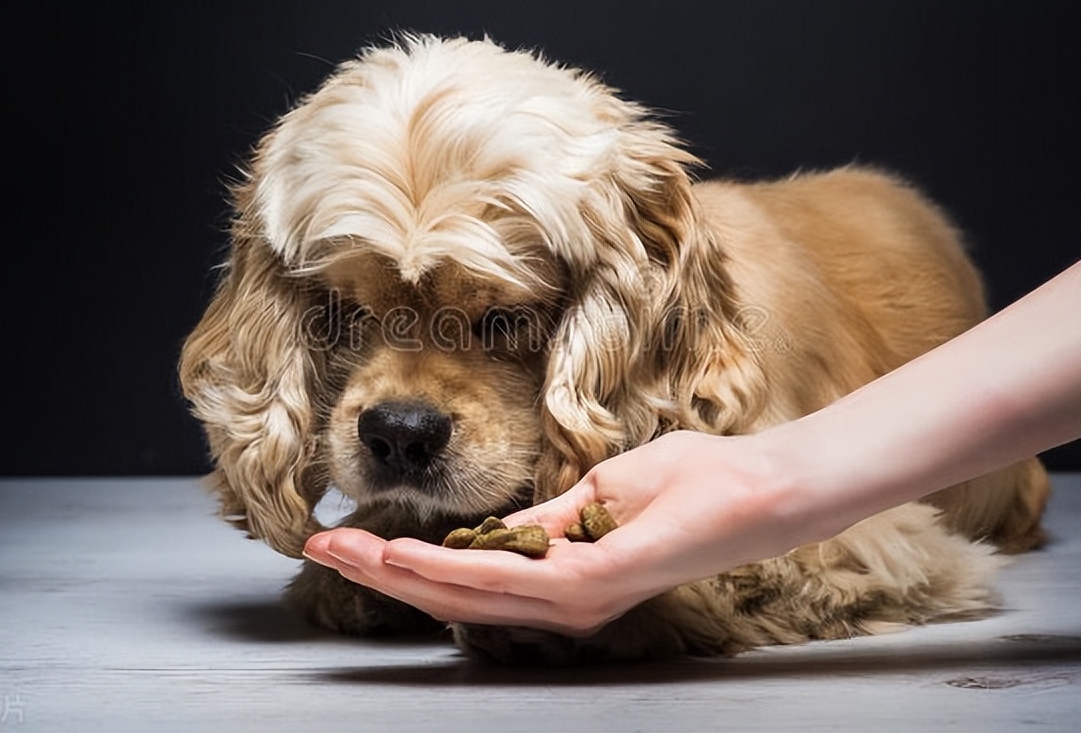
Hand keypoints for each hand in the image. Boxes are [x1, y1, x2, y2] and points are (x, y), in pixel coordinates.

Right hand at [303, 430, 803, 635]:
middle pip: (453, 593)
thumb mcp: (603, 493)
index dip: (407, 563)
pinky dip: (450, 566)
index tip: (352, 537)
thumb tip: (496, 528)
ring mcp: (578, 593)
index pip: (471, 576)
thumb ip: (549, 519)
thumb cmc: (695, 484)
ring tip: (345, 549)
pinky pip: (509, 576)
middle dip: (382, 571)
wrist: (759, 488)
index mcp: (565, 574)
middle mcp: (564, 596)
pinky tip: (408, 555)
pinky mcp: (597, 579)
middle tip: (320, 547)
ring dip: (399, 572)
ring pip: (467, 592)